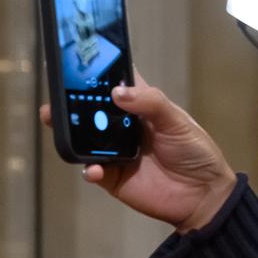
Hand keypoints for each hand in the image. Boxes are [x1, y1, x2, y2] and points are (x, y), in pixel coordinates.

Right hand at [40, 74, 236, 231]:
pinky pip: (93, 170)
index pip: (114, 82)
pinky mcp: (112, 177)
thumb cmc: (195, 151)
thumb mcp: (177, 121)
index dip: (97, 71)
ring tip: (54, 120)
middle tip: (55, 92)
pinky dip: (89, 168)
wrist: (203, 196)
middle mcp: (123, 126)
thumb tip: (118, 92)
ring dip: (69, 131)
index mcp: (140, 105)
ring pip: (84, 138)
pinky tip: (95, 168)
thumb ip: (151, 103)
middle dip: (70, 101)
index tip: (77, 61)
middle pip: (91, 109)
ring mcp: (115, 151)